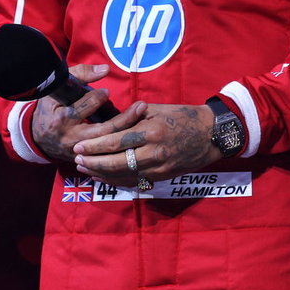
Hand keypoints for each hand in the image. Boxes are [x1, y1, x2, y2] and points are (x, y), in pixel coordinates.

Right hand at [30, 63, 147, 163]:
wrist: (39, 137)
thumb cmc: (52, 108)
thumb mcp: (58, 90)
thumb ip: (80, 74)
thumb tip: (105, 69)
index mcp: (61, 120)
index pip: (80, 109)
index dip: (94, 100)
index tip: (107, 92)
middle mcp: (71, 138)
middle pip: (101, 130)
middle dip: (123, 119)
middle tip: (140, 106)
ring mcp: (81, 152)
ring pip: (108, 143)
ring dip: (127, 131)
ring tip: (143, 116)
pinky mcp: (88, 160)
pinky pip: (108, 154)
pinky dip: (122, 144)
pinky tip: (137, 133)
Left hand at [72, 103, 219, 187]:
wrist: (212, 134)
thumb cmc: (184, 116)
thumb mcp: (158, 109)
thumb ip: (133, 117)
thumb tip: (110, 123)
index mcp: (152, 132)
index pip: (116, 141)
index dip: (95, 145)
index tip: (79, 146)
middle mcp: (154, 152)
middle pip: (116, 162)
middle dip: (93, 162)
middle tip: (76, 159)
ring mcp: (159, 167)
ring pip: (123, 175)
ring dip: (101, 173)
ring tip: (85, 169)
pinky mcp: (162, 176)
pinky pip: (135, 181)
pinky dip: (117, 180)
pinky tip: (104, 177)